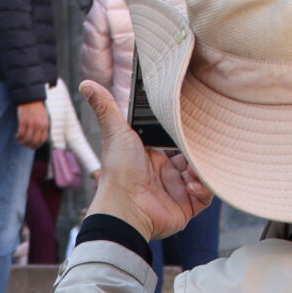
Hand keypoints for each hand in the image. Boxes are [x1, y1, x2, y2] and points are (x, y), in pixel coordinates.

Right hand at [15, 100, 48, 147]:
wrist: (30, 98)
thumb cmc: (37, 108)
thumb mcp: (44, 118)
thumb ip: (43, 127)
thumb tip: (40, 138)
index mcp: (45, 125)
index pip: (42, 140)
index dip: (37, 145)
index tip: (33, 147)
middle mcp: (39, 125)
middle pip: (34, 141)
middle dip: (29, 145)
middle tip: (25, 145)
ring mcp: (31, 123)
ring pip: (27, 139)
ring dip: (22, 142)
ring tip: (20, 141)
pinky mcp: (23, 121)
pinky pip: (21, 133)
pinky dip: (18, 137)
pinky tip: (17, 136)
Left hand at [77, 79, 210, 242]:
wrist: (125, 208)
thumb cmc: (118, 172)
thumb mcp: (117, 133)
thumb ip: (107, 108)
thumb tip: (86, 84)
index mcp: (153, 155)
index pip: (177, 140)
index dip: (186, 133)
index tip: (193, 124)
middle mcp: (166, 173)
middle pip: (193, 156)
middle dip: (199, 151)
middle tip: (198, 145)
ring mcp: (177, 190)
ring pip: (202, 174)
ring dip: (201, 169)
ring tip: (192, 168)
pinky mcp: (186, 207)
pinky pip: (205, 196)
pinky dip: (204, 188)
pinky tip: (192, 184)